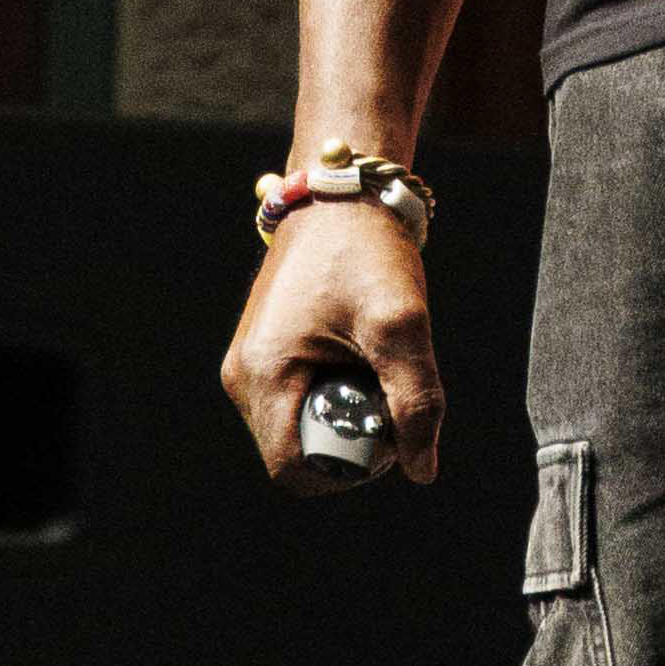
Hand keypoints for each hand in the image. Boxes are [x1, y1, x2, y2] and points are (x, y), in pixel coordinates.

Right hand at [221, 198, 443, 489]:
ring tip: (373, 366)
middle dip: (349, 438)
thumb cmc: (367, 251)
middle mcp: (243, 375)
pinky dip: (334, 394)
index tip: (387, 431)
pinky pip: (297, 402)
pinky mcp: (263, 354)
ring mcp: (249, 364)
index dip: (347, 469)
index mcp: (263, 373)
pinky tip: (358, 357)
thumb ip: (416, 399)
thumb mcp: (401, 323)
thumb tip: (421, 469)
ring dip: (344, 415)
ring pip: (299, 429)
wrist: (342, 195)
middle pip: (296, 451)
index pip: (294, 469)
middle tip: (387, 391)